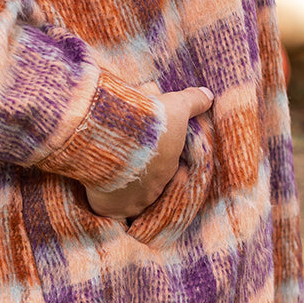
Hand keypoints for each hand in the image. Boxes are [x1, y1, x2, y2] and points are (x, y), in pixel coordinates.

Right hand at [85, 86, 213, 221]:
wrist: (113, 136)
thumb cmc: (150, 124)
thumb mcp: (176, 106)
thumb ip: (193, 101)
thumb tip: (209, 95)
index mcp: (169, 169)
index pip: (168, 171)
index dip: (158, 161)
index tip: (149, 151)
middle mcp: (152, 191)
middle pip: (148, 188)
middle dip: (140, 176)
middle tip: (128, 161)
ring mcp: (129, 202)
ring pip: (128, 200)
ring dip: (121, 188)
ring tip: (109, 173)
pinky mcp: (107, 206)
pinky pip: (105, 207)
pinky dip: (100, 198)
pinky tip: (94, 185)